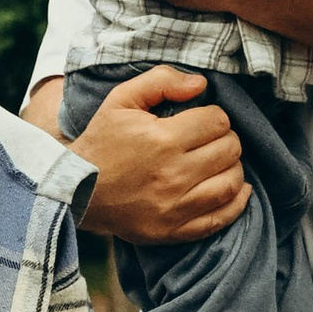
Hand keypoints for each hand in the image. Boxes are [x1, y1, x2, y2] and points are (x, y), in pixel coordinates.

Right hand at [59, 63, 248, 242]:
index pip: (218, 121)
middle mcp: (173, 174)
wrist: (75, 191)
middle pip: (229, 150)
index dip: (213, 116)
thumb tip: (200, 84)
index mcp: (162, 139)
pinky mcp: (173, 230)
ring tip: (219, 162)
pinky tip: (236, 189)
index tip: (201, 121)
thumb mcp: (121, 100)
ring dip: (232, 167)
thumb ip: (161, 81)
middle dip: (224, 139)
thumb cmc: (101, 143)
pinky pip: (220, 218)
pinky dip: (236, 203)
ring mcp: (174, 206)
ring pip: (231, 182)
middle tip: (210, 140)